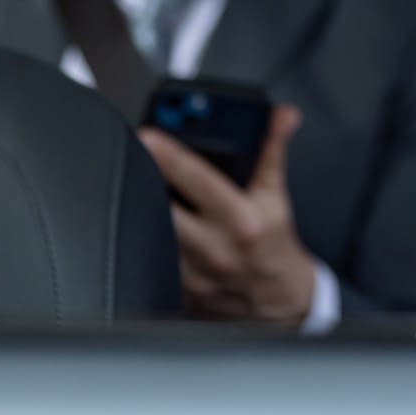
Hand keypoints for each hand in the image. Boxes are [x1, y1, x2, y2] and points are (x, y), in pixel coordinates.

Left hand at [140, 105, 318, 325]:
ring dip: (144, 207)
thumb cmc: (274, 244)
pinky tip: (148, 221)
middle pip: (164, 206)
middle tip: (134, 154)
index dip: (171, 156)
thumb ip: (272, 151)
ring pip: (152, 232)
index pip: (200, 181)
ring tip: (140, 184)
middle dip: (146, 176)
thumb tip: (281, 116)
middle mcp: (216, 248)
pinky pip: (153, 257)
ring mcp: (194, 272)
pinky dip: (148, 236)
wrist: (278, 298)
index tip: (149, 135)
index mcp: (242, 220)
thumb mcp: (275, 195)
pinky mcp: (178, 289)